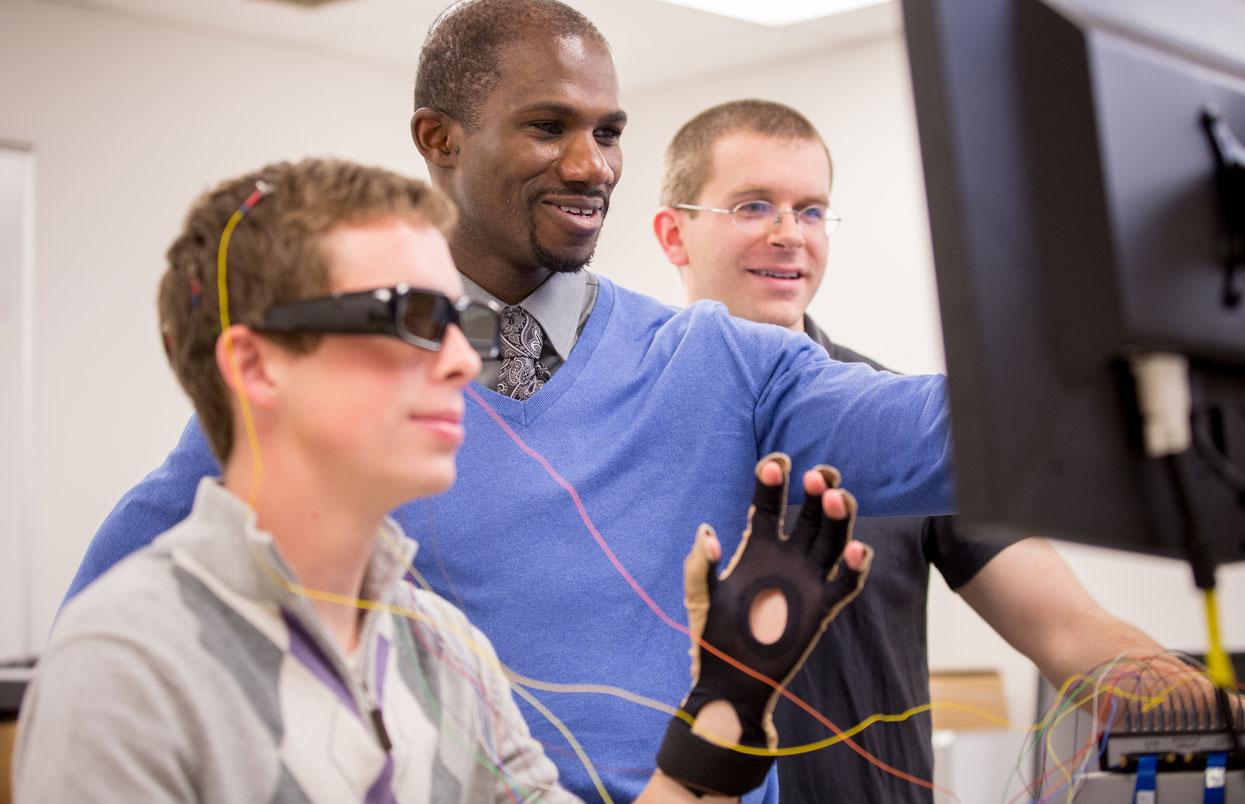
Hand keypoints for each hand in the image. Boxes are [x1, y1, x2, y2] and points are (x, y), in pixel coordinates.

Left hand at [656, 452, 873, 796]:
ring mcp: (808, 579)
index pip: (769, 503)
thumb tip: (708, 532)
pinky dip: (857, 565)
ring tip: (836, 496)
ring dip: (838, 516)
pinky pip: (846, 582)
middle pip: (812, 513)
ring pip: (834, 538)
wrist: (731, 680)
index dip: (772, 481)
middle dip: (817, 490)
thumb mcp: (700, 596)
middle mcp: (787, 557)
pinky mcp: (822, 606)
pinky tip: (857, 548)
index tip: (776, 462)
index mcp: (758, 547)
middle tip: (817, 475)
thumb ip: (699, 564)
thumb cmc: (713, 637)